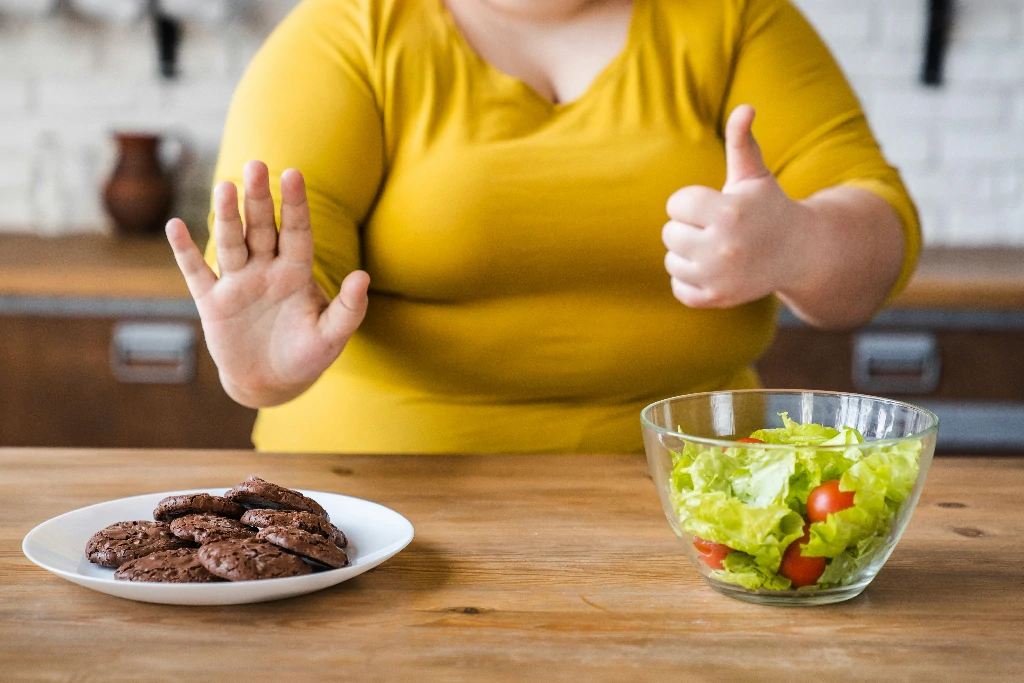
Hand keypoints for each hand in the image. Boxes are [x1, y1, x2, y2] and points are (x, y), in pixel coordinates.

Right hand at [166, 160, 369, 407]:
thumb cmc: (307, 356)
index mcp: (296, 273)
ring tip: (225, 187)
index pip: (297, 231)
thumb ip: (349, 308)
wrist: (273, 384)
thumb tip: (364, 277)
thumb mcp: (332, 336)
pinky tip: (175, 226)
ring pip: (231, 243)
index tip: (293, 173)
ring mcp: (238, 284)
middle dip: (259, 199)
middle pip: (261, 228)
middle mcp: (265, 270)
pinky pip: (196, 273)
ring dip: (226, 216)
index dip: (295, 204)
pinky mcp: (212, 303)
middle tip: (256, 164)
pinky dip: (185, 252)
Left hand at [661, 104, 811, 308]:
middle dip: (689, 227)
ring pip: (671, 260)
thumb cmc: (767, 206)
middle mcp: (722, 246)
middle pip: (670, 232)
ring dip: (688, 253)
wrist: (798, 252)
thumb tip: (746, 107)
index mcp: (728, 211)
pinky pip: (678, 287)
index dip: (692, 202)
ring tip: (717, 248)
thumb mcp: (754, 174)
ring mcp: (719, 277)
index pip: (676, 204)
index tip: (716, 206)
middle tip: (717, 229)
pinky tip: (712, 269)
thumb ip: (742, 141)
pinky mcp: (716, 299)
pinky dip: (689, 279)